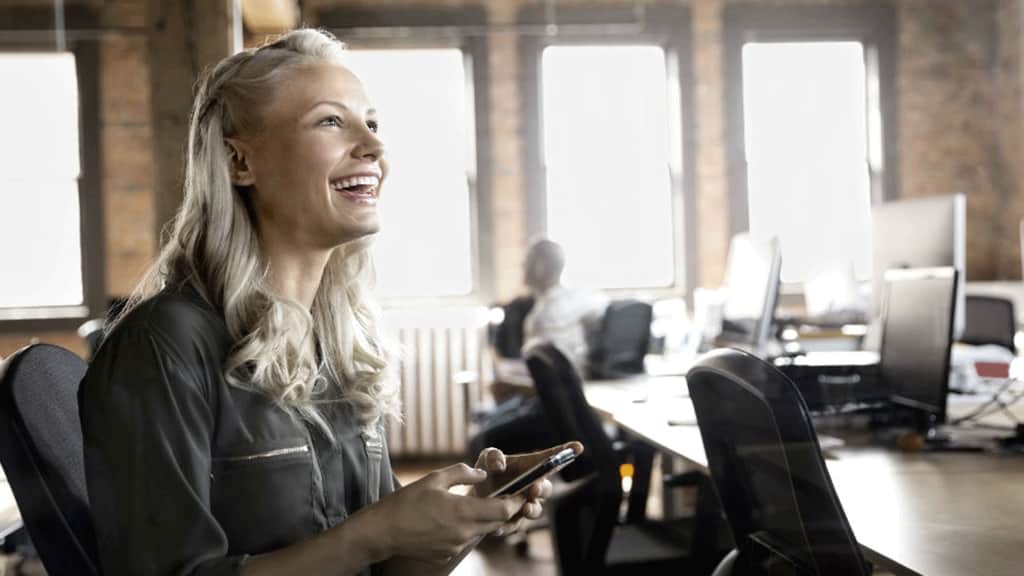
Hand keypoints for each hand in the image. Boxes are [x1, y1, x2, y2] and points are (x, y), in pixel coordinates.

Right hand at [364, 463, 524, 563]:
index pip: (503, 509)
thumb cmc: (406, 502)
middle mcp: (464, 533)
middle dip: (504, 510)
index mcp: (463, 511)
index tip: (522, 493)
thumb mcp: (434, 478)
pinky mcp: (447, 556)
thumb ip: (463, 473)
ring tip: (471, 505)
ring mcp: (456, 547)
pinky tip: (449, 520)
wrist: (383, 532)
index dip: (516, 501)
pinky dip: (465, 530)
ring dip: (483, 520)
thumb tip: (482, 474)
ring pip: (481, 532)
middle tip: (505, 497)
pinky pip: (464, 541)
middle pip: (496, 523)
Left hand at [472, 441, 583, 535]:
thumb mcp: (487, 458)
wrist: (470, 497)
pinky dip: (509, 525)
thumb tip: (500, 465)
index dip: (565, 452)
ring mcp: (525, 505)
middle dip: (542, 488)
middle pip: (546, 489)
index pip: (550, 459)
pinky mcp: (514, 522)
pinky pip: (516, 526)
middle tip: (534, 487)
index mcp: (529, 467)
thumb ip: (493, 456)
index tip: (577, 447)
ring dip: (532, 509)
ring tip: (524, 507)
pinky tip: (499, 525)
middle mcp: (532, 486)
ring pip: (536, 510)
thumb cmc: (485, 473)